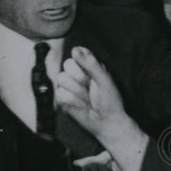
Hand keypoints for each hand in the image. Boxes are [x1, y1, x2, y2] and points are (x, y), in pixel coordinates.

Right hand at [57, 47, 148, 170]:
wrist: (107, 121)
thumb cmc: (110, 100)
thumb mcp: (104, 79)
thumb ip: (90, 64)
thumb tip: (75, 49)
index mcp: (89, 67)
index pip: (76, 54)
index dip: (81, 62)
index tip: (91, 72)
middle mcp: (77, 74)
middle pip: (66, 65)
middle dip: (79, 77)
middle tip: (90, 87)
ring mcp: (69, 87)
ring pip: (61, 79)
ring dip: (76, 91)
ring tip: (87, 98)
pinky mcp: (63, 99)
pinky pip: (59, 94)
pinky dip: (72, 101)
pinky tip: (80, 105)